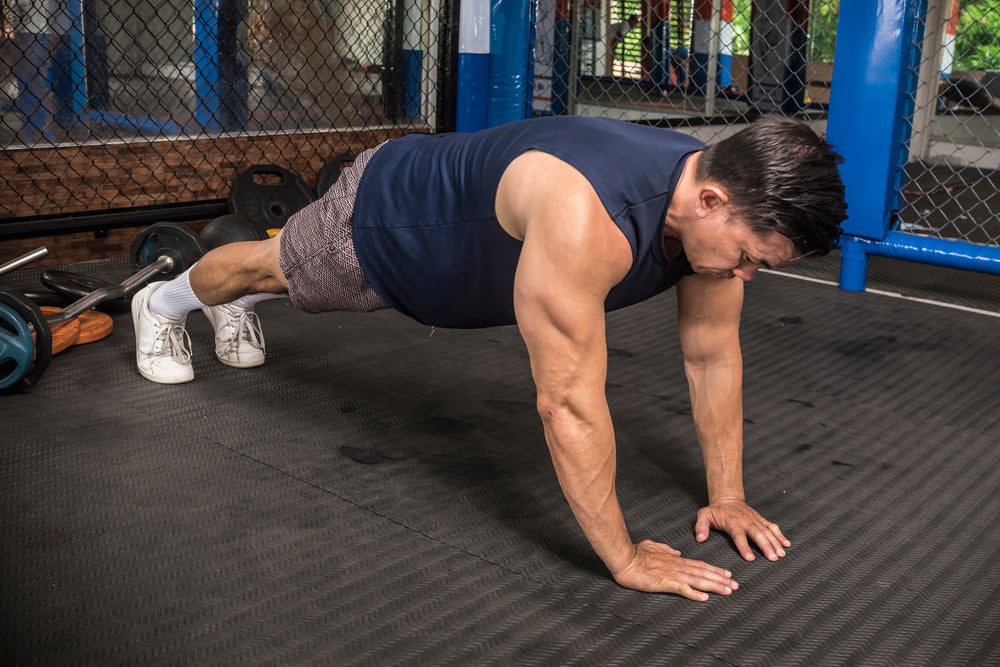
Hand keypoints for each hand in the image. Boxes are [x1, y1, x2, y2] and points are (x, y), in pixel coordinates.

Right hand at [612, 540, 738, 600]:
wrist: (625, 557)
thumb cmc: (636, 553)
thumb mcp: (653, 546)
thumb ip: (666, 549)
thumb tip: (677, 552)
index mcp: (675, 559)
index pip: (700, 565)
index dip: (715, 570)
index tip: (727, 574)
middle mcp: (678, 566)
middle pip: (704, 572)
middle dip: (721, 579)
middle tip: (736, 585)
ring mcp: (672, 574)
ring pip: (698, 580)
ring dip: (714, 586)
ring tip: (728, 591)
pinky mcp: (665, 582)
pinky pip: (683, 589)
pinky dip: (694, 593)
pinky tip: (704, 598)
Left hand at [695, 498, 789, 561]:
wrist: (727, 498)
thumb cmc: (716, 510)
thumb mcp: (703, 515)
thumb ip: (701, 526)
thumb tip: (700, 538)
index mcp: (732, 522)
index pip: (739, 536)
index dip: (744, 547)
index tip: (750, 558)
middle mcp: (746, 521)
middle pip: (757, 534)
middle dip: (766, 546)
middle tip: (773, 557)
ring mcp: (755, 520)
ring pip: (767, 531)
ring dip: (775, 542)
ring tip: (781, 553)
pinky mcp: (760, 519)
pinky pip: (771, 526)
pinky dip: (780, 535)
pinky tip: (786, 544)